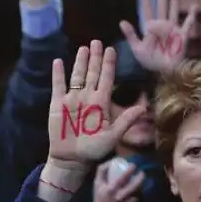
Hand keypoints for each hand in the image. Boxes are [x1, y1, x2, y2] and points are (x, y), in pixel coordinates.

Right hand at [48, 41, 145, 163]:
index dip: (109, 64)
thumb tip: (143, 108)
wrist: (72, 160)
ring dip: (80, 62)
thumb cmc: (94, 149)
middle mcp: (88, 97)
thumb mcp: (113, 136)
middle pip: (93, 73)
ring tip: (84, 48)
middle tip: (97, 41)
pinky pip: (58, 86)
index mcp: (102, 102)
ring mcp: (72, 99)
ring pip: (77, 75)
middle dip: (96, 57)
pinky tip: (59, 61)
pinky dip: (58, 74)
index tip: (111, 50)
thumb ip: (126, 120)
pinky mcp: (57, 104)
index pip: (107, 78)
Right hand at [90, 161, 143, 201]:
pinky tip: (139, 194)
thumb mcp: (97, 185)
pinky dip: (140, 197)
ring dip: (141, 187)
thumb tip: (111, 161)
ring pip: (139, 193)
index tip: (133, 165)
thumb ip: (102, 172)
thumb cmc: (100, 199)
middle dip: (141, 177)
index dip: (130, 169)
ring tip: (141, 183)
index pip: (123, 177)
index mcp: (111, 190)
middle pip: (135, 185)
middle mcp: (120, 197)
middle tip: (142, 173)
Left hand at [120, 0, 194, 72]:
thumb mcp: (137, 49)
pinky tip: (194, 7)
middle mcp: (162, 26)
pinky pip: (188, 24)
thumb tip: (122, 21)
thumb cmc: (150, 61)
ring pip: (173, 10)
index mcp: (150, 28)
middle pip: (161, 6)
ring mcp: (173, 30)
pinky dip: (191, 16)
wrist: (164, 71)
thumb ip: (131, 35)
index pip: (147, 10)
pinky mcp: (182, 36)